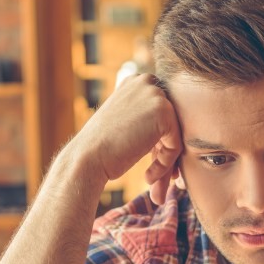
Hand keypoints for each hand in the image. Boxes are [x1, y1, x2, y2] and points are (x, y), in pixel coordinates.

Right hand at [72, 74, 181, 202]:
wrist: (87, 158)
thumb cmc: (102, 149)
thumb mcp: (125, 123)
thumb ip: (147, 120)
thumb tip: (174, 133)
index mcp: (135, 82)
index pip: (162, 114)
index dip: (158, 142)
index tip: (151, 162)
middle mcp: (146, 82)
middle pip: (171, 123)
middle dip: (165, 152)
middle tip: (156, 177)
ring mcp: (156, 95)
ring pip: (175, 135)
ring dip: (166, 162)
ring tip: (152, 181)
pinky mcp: (164, 112)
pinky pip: (176, 144)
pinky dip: (165, 164)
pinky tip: (147, 176)